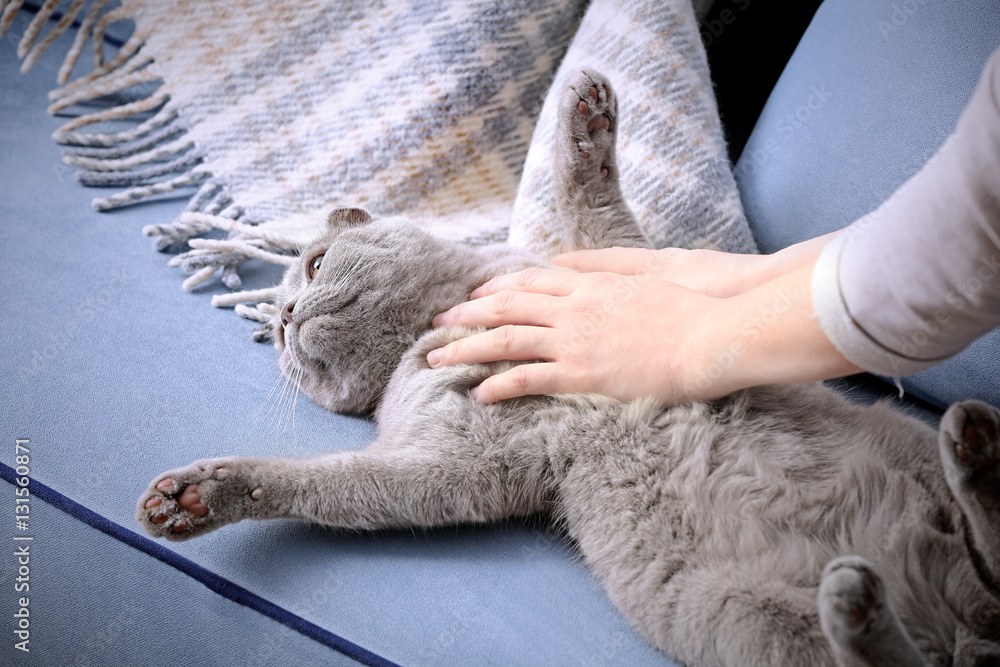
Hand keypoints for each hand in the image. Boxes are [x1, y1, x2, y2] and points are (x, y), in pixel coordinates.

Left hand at [427, 242, 858, 404]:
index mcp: (590, 282)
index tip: (473, 295)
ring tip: (435, 359)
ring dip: (467, 349)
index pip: (529, 282)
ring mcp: (576, 340)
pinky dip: (501, 385)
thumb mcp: (647, 269)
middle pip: (506, 307)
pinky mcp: (585, 374)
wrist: (715, 333)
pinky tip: (478, 394)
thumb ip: (603, 262)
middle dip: (467, 314)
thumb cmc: (693, 302)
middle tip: (436, 322)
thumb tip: (565, 260)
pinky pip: (531, 379)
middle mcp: (574, 307)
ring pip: (507, 340)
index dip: (496, 288)